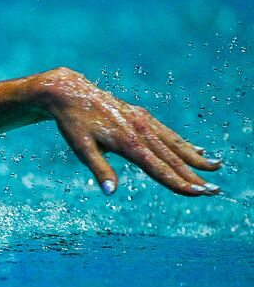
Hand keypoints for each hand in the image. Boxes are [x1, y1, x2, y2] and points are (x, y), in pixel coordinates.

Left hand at [34, 68, 221, 196]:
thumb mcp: (80, 148)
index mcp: (127, 142)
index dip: (178, 182)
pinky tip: (196, 151)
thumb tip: (110, 192)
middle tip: (214, 191)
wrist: (71, 92)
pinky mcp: (142, 116)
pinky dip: (183, 144)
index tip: (197, 193)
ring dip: (195, 158)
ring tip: (215, 168)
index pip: (158, 168)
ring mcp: (144, 121)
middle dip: (194, 175)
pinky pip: (167, 133)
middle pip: (172, 158)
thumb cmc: (73, 124)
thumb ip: (98, 169)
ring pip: (174, 144)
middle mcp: (141, 130)